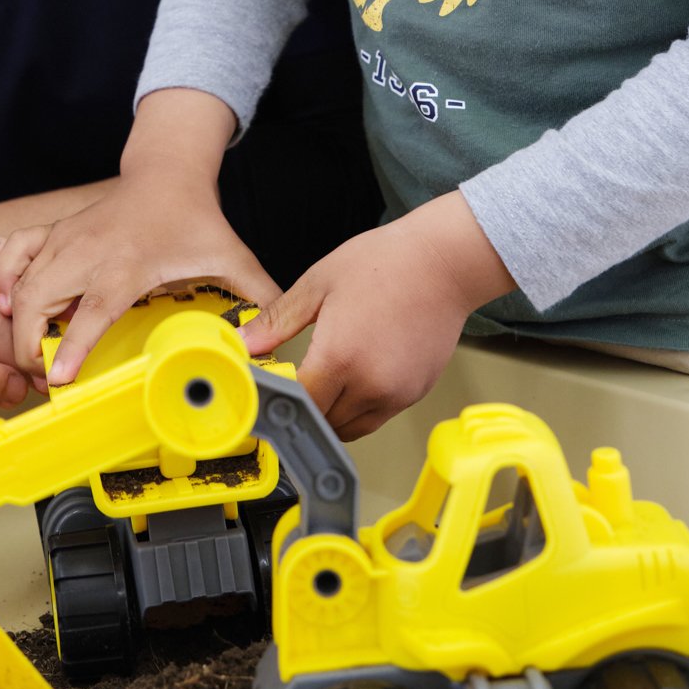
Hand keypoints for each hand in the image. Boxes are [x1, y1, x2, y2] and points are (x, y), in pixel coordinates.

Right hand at [0, 174, 275, 383]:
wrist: (167, 172)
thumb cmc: (195, 218)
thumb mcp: (232, 258)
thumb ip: (256, 300)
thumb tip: (274, 345)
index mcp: (128, 263)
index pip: (93, 309)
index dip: (73, 347)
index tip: (57, 380)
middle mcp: (88, 251)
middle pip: (38, 300)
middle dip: (28, 345)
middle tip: (42, 379)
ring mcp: (65, 240)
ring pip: (19, 283)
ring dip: (15, 323)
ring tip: (28, 355)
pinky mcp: (53, 233)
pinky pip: (12, 255)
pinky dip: (2, 280)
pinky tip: (4, 304)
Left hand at [241, 193, 513, 439]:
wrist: (444, 261)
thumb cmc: (384, 263)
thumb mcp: (318, 284)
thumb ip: (277, 321)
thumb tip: (243, 343)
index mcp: (339, 358)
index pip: (299, 404)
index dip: (280, 400)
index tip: (269, 388)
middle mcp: (370, 385)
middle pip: (324, 422)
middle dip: (304, 409)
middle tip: (293, 384)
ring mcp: (397, 393)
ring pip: (352, 427)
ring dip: (332, 414)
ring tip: (323, 382)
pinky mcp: (416, 392)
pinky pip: (378, 416)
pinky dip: (360, 407)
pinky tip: (355, 376)